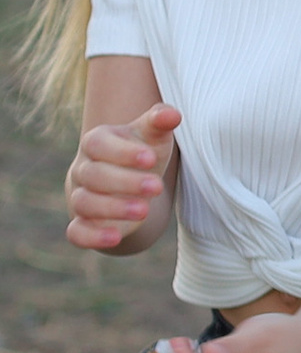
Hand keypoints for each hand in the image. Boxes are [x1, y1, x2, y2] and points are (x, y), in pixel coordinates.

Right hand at [65, 103, 179, 252]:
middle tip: (155, 187)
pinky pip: (76, 232)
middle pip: (93, 175)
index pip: (98, 144)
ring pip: (85, 203)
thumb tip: (172, 114)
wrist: (130, 182)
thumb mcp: (153, 136)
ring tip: (144, 211)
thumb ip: (160, 122)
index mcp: (97, 142)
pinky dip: (92, 237)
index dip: (122, 152)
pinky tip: (115, 238)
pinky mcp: (83, 223)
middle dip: (124, 182)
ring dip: (113, 208)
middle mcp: (84, 169)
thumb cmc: (143, 153)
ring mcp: (80, 196)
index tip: (151, 159)